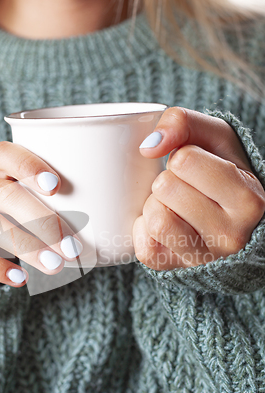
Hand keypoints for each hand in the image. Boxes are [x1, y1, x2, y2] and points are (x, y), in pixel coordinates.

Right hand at [0, 141, 82, 287]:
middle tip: (71, 247)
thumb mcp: (24, 212)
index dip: (29, 165)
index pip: (4, 154)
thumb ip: (52, 209)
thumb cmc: (4, 226)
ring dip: (26, 246)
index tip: (57, 186)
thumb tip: (107, 221)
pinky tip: (20, 279)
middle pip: (3, 194)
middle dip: (42, 220)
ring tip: (54, 265)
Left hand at [133, 107, 264, 269]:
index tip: (197, 169)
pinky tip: (163, 225)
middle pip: (165, 188)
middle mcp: (232, 235)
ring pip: (155, 219)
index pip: (184, 160)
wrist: (230, 221)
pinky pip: (144, 247)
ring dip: (155, 205)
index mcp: (248, 199)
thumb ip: (184, 122)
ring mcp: (204, 257)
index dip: (182, 157)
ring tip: (173, 206)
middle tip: (184, 189)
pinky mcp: (177, 270)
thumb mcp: (215, 138)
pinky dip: (144, 231)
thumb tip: (148, 147)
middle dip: (167, 181)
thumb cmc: (222, 174)